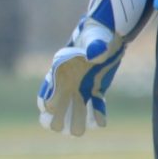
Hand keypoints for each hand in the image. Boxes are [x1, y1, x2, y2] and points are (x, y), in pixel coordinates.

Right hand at [37, 0, 151, 135]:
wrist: (112, 30)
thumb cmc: (99, 30)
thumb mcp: (96, 36)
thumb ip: (93, 45)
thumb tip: (95, 54)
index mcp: (59, 70)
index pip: (45, 95)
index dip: (49, 104)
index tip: (55, 108)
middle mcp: (67, 83)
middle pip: (54, 111)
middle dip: (57, 121)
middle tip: (65, 127)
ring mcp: (81, 88)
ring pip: (72, 114)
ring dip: (76, 123)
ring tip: (82, 128)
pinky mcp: (96, 90)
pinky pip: (94, 109)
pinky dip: (96, 116)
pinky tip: (101, 121)